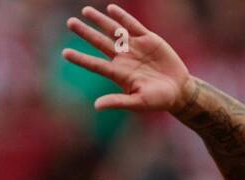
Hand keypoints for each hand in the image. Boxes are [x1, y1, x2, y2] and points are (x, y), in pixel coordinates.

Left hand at [63, 5, 192, 113]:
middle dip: (85, 32)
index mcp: (119, 74)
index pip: (95, 64)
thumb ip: (118, 101)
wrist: (179, 90)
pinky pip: (132, 25)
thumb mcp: (138, 102)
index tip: (65, 53)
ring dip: (99, 20)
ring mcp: (135, 47)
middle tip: (70, 23)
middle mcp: (123, 58)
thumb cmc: (158, 100)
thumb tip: (97, 106)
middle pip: (100, 42)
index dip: (80, 58)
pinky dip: (122, 17)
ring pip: (113, 31)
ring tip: (85, 11)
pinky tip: (111, 9)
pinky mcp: (148, 39)